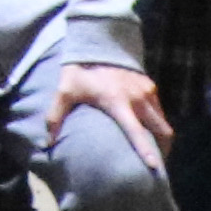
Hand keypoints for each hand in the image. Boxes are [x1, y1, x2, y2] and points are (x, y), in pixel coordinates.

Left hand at [53, 60, 174, 164]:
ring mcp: (147, 92)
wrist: (99, 42)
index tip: (154, 167)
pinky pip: (160, 111)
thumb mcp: (65, 91)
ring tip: (155, 153)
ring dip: (160, 138)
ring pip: (163, 122)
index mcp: (117, 102)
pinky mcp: (151, 86)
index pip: (135, 130)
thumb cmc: (80, 70)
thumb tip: (47, 143)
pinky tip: (148, 132)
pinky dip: (157, 124)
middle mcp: (137, 98)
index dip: (146, 150)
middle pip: (161, 130)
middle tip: (157, 168)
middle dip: (162, 150)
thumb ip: (55, 117)